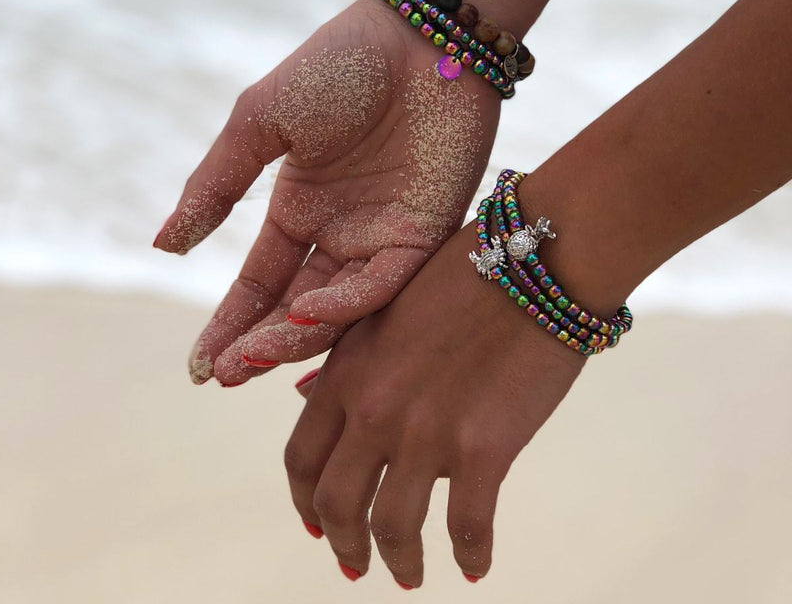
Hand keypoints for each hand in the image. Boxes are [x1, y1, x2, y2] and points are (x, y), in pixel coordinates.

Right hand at [154, 0, 500, 384]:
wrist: (416, 35)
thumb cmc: (336, 67)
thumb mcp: (259, 122)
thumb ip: (216, 186)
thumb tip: (163, 245)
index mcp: (300, 210)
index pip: (260, 285)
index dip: (229, 326)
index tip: (199, 367)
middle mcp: (340, 235)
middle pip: (295, 309)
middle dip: (258, 345)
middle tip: (222, 375)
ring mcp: (381, 238)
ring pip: (338, 310)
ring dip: (296, 338)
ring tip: (253, 358)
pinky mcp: (424, 234)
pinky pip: (384, 284)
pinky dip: (348, 305)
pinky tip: (309, 314)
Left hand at [283, 223, 584, 586]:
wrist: (531, 260)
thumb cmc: (462, 276)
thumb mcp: (387, 310)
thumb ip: (354, 361)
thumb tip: (326, 404)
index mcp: (346, 371)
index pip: (301, 457)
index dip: (304, 501)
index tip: (315, 523)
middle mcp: (375, 408)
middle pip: (336, 504)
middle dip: (342, 545)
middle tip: (355, 566)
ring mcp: (427, 432)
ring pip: (393, 528)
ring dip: (398, 563)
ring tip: (409, 576)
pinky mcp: (485, 449)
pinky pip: (468, 527)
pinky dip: (469, 557)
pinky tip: (474, 567)